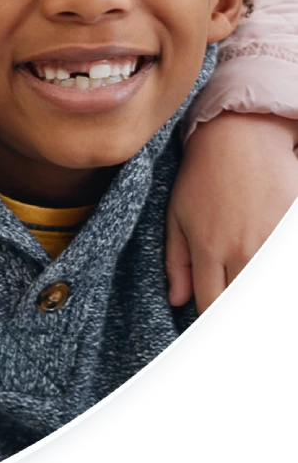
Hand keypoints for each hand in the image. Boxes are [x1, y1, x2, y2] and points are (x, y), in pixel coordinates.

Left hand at [167, 113, 297, 313]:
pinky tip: (258, 262)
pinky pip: (280, 253)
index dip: (208, 320)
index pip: (210, 305)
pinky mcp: (291, 227)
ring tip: (239, 277)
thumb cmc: (202, 177)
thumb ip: (176, 262)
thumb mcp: (177, 216)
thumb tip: (176, 302)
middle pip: (237, 300)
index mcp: (208, 250)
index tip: (206, 324)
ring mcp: (271, 240)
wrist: (241, 138)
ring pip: (256, 282)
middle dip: (227, 308)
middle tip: (221, 303)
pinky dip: (268, 263)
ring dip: (247, 285)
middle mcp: (241, 250)